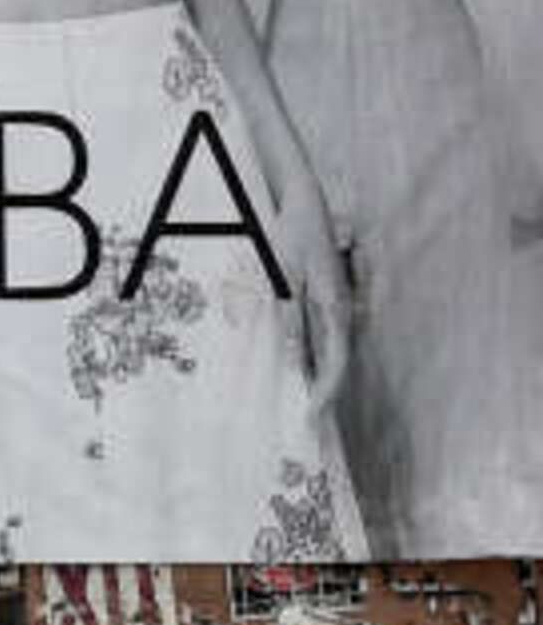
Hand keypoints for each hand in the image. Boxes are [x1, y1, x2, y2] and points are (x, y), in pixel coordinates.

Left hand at [262, 143, 350, 405]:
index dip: (325, 392)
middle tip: (301, 422)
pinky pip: (315, 333)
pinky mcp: (321, 298)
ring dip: (310, 375)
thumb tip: (289, 354)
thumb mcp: (284, 275)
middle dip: (319, 392)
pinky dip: (304, 352)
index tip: (311, 416)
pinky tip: (288, 364)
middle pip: (333, 362)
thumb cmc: (292, 236)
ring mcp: (332, 306)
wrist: (303, 202)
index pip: (335, 363)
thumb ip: (287, 314)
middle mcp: (339, 312)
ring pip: (324, 350)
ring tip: (293, 402)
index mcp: (335, 309)